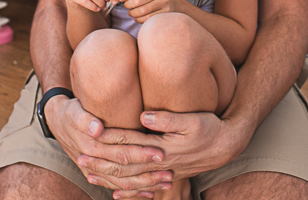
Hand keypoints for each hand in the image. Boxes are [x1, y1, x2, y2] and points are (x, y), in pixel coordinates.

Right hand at [45, 95, 172, 197]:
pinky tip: (149, 194)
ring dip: (145, 184)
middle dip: (148, 170)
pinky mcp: (97, 173)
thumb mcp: (74, 110)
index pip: (122, 148)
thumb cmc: (69, 112)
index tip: (160, 152)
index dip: (141, 151)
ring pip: (123, 182)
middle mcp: (94, 161)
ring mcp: (95, 170)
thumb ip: (85, 119)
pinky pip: (116, 186)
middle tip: (169, 171)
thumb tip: (98, 128)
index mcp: (92, 145)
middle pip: (125, 168)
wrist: (56, 121)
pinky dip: (132, 192)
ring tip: (166, 183)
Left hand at [76, 110, 245, 188]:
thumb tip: (143, 115)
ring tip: (89, 173)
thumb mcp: (192, 119)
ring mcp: (163, 172)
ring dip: (109, 176)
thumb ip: (166, 118)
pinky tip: (115, 192)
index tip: (90, 134)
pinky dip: (128, 191)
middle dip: (102, 161)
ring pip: (131, 178)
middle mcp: (160, 162)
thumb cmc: (210, 128)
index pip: (129, 142)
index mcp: (162, 147)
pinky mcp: (167, 175)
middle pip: (125, 164)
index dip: (109, 138)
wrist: (227, 146)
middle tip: (80, 157)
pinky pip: (143, 187)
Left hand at [118, 0, 177, 22]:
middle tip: (126, 5)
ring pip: (142, 11)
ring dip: (132, 13)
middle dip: (127, 5)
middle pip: (137, 0)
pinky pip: (147, 18)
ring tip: (130, 12)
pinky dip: (138, 19)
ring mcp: (163, 1)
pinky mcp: (165, 12)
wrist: (173, 1)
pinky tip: (137, 17)